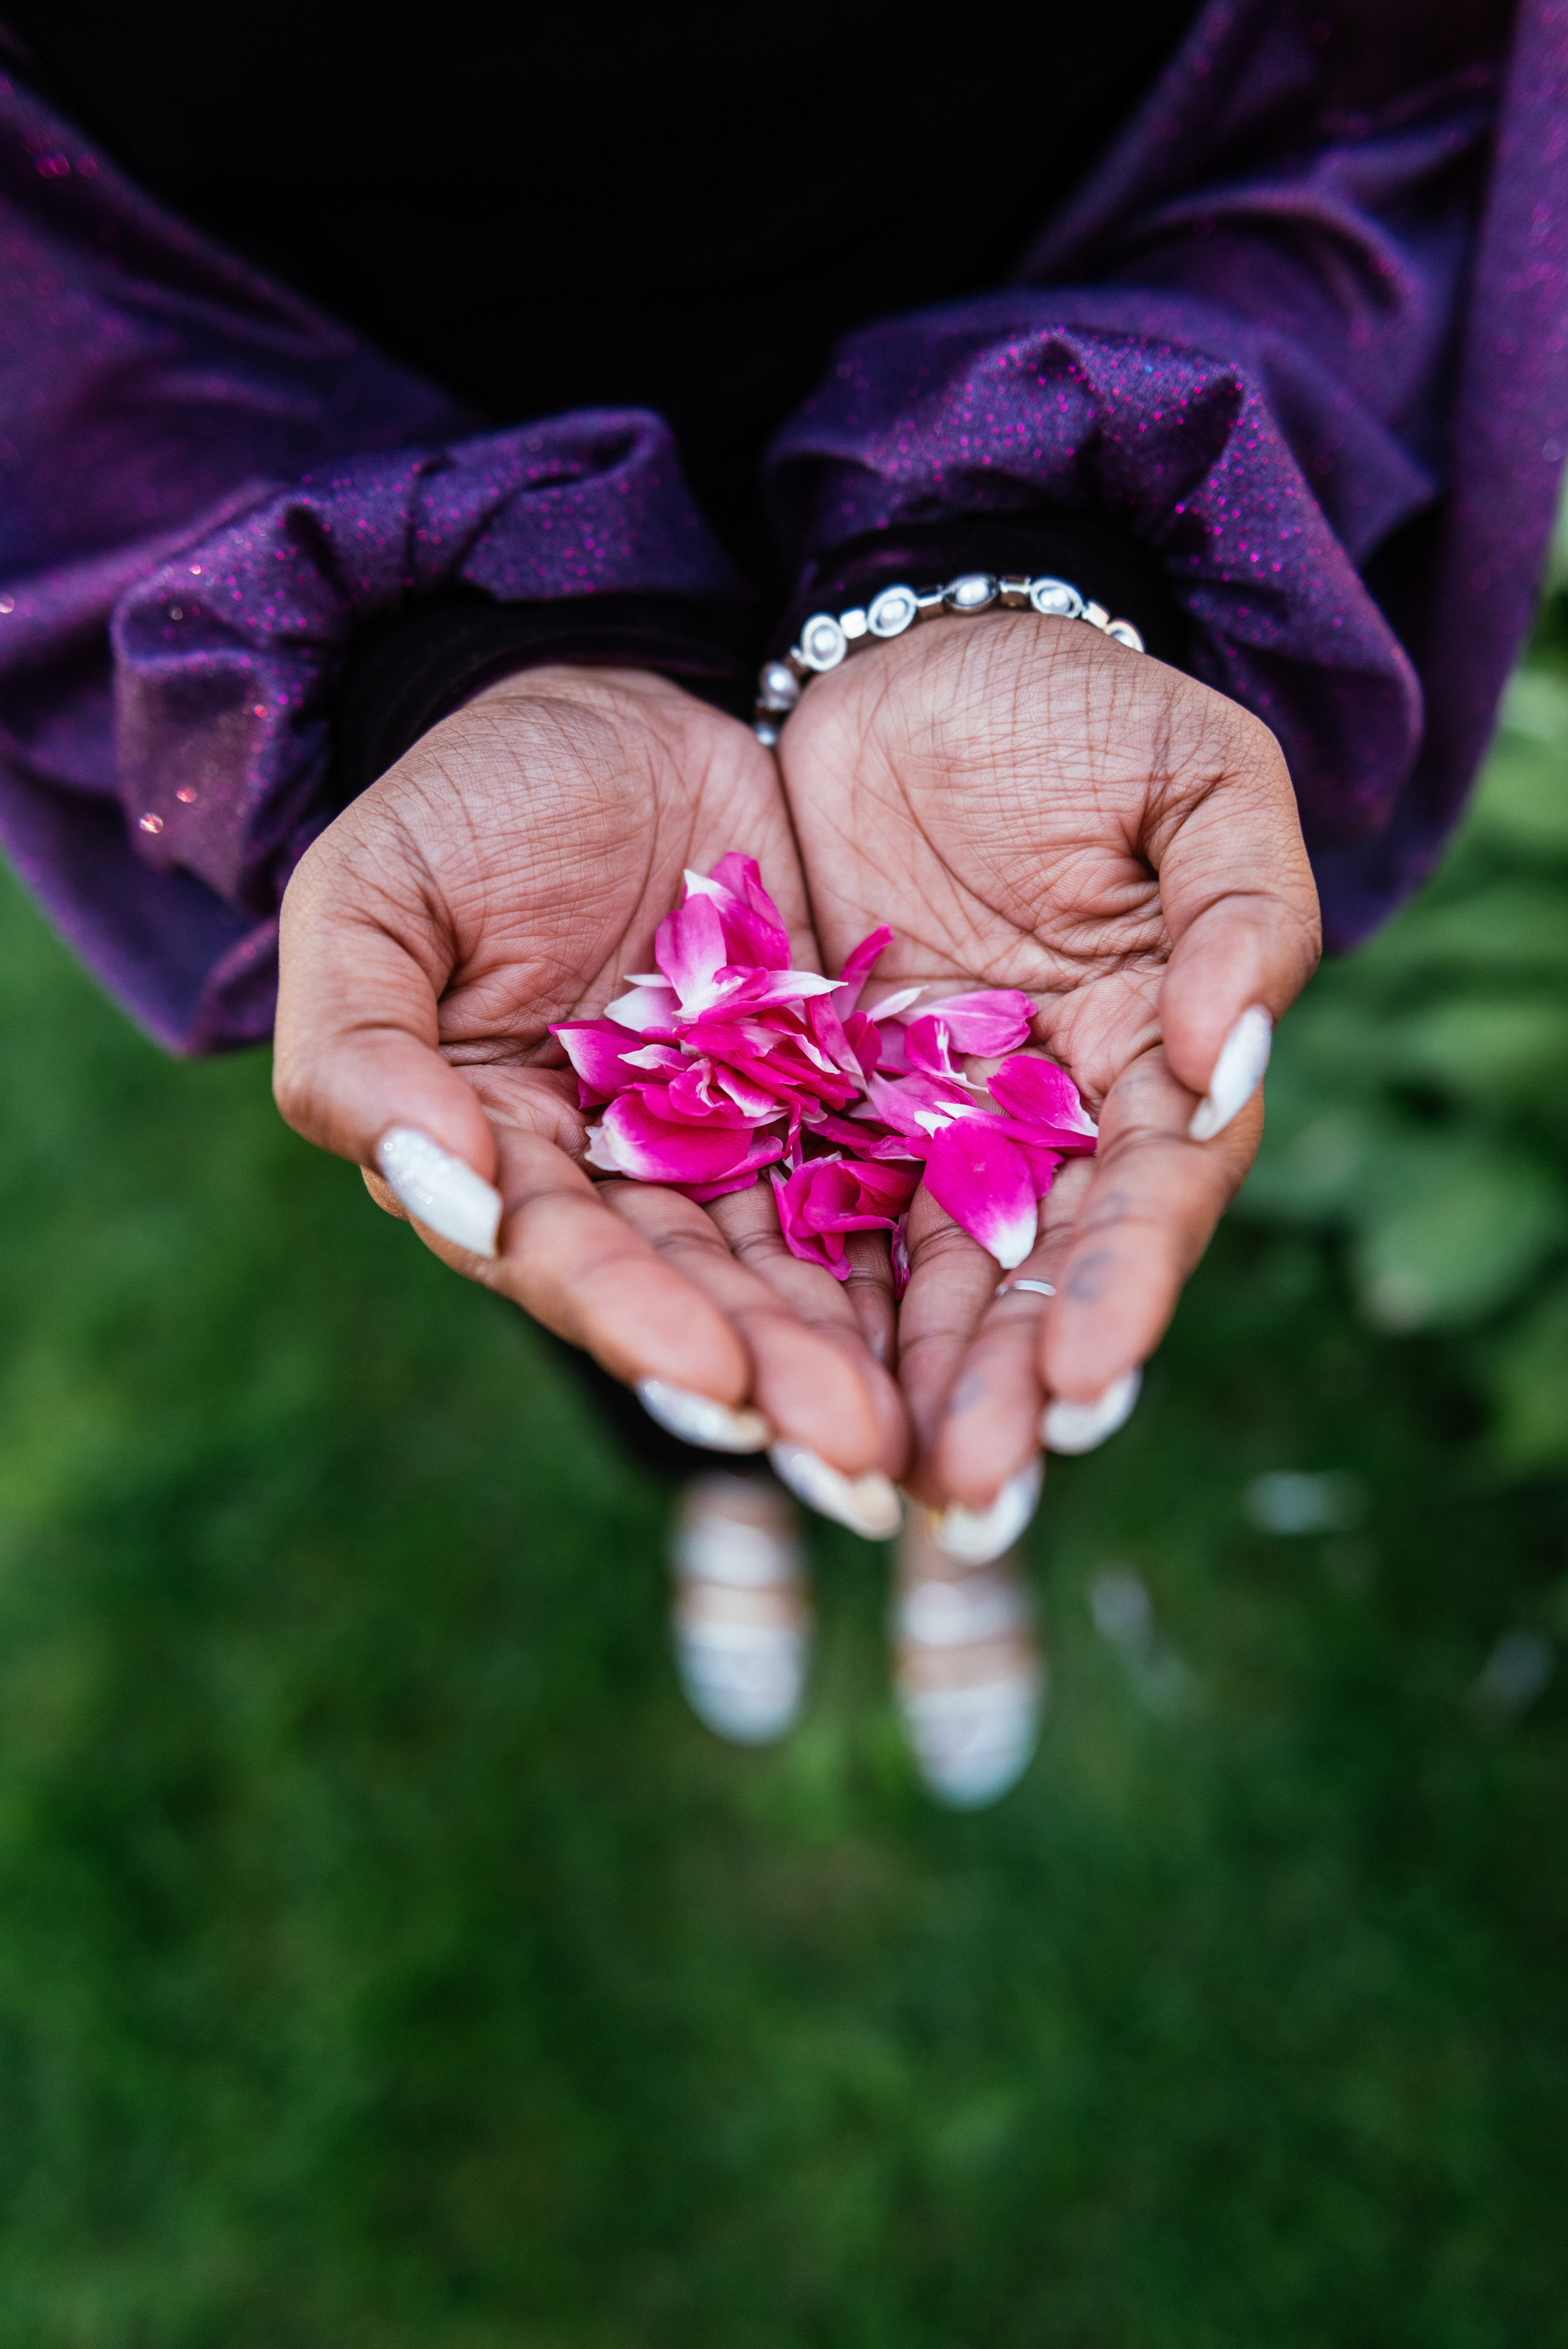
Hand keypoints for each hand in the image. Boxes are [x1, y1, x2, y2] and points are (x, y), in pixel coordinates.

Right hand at [274, 665, 904, 1484]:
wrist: (614, 698)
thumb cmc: (467, 798)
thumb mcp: (373, 899)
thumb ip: (359, 1051)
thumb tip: (426, 1184)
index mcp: (494, 1154)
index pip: (564, 1258)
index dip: (635, 1321)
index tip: (714, 1378)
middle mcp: (616, 1181)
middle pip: (696, 1294)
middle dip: (773, 1378)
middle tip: (856, 1459)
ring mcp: (728, 1145)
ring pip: (796, 1268)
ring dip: (855, 1356)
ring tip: (923, 1434)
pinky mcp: (824, 1097)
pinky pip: (879, 1186)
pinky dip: (921, 1261)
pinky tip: (981, 1329)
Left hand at [778, 612, 1320, 1506]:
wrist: (910, 659)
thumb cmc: (1075, 713)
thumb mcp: (1194, 778)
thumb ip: (1241, 911)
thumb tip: (1231, 1059)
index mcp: (1151, 1063)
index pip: (1147, 1201)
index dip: (1121, 1292)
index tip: (1084, 1385)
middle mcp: (1042, 1127)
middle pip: (1029, 1278)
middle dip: (1002, 1389)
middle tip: (971, 1499)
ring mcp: (923, 1127)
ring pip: (910, 1278)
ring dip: (893, 1384)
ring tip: (866, 1480)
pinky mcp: (812, 1104)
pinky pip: (795, 1213)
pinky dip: (784, 1294)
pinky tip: (759, 1376)